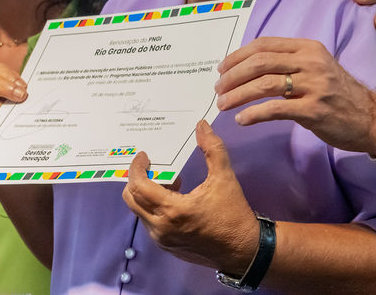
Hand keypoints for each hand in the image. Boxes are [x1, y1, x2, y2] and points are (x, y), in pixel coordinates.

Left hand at [122, 121, 258, 273]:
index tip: (144, 155)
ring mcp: (162, 240)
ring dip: (147, 194)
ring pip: (140, 212)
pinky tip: (175, 200)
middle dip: (137, 180)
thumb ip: (212, 148)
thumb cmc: (233, 212)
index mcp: (172, 210)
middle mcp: (161, 228)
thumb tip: (201, 125)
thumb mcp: (225, 177)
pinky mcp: (167, 247)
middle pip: (131, 200)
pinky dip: (154, 208)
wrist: (243, 249)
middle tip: (153, 167)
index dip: (137, 168)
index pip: (139, 187)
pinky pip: (150, 223)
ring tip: (171, 183)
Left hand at [216, 38, 375, 156]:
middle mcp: (311, 62)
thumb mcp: (317, 67)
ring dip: (237, 95)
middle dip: (233, 76)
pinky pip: (275, 109)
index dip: (238, 56)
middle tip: (218, 89)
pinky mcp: (314, 110)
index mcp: (308, 48)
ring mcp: (314, 86)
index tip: (222, 68)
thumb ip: (289, 62)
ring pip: (264, 84)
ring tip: (223, 105)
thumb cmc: (338, 93)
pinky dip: (253, 114)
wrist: (369, 117)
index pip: (264, 45)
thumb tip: (249, 66)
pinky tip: (242, 120)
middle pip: (260, 62)